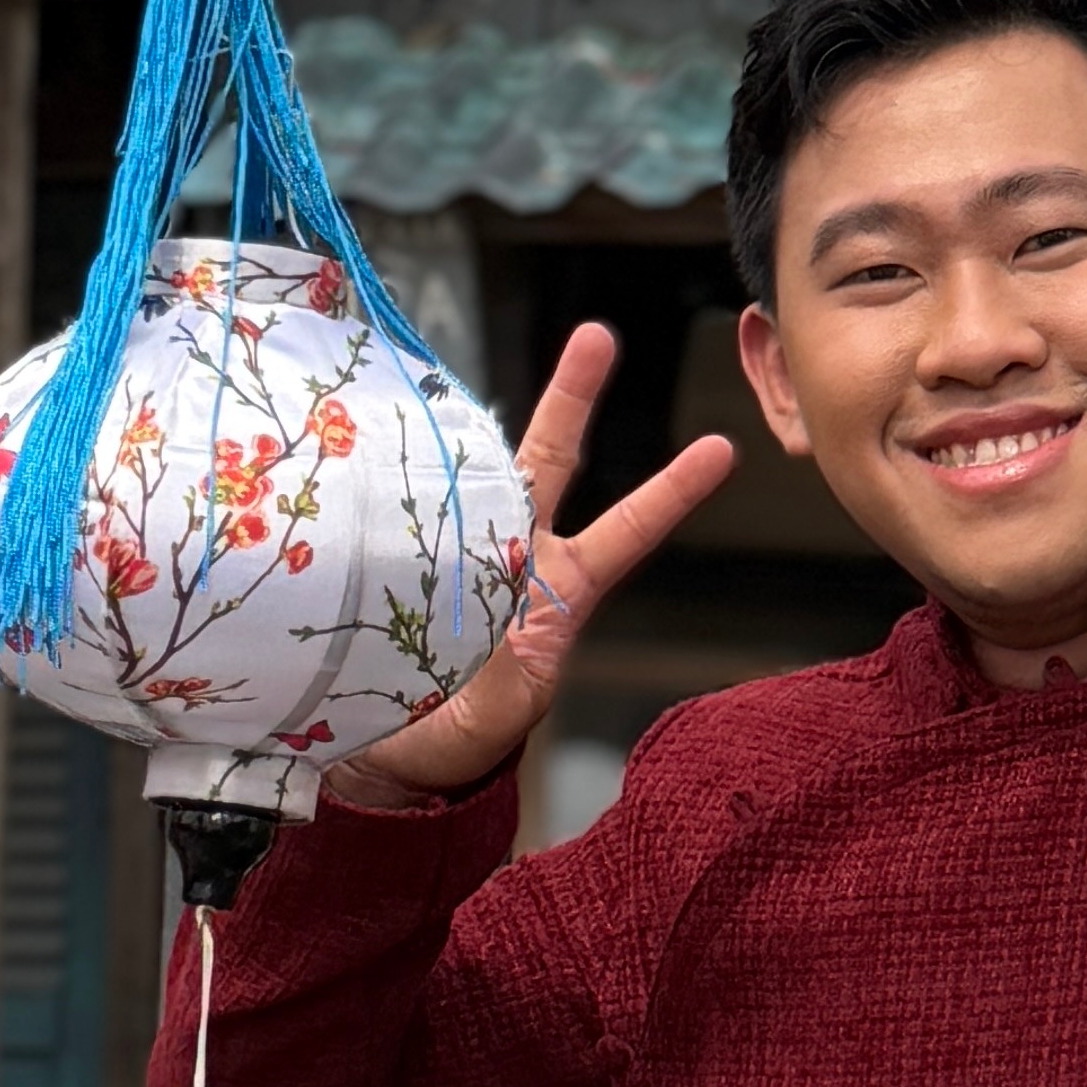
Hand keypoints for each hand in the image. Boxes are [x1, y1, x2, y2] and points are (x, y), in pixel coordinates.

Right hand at [331, 325, 733, 803]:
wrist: (382, 751)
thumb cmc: (453, 735)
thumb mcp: (494, 721)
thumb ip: (509, 694)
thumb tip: (512, 660)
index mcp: (555, 590)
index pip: (624, 532)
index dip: (669, 493)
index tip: (722, 449)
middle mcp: (510, 551)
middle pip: (549, 460)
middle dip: (572, 396)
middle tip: (600, 335)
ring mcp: (453, 543)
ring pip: (471, 464)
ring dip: (460, 415)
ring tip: (451, 366)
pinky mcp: (396, 552)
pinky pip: (397, 503)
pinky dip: (385, 469)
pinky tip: (364, 431)